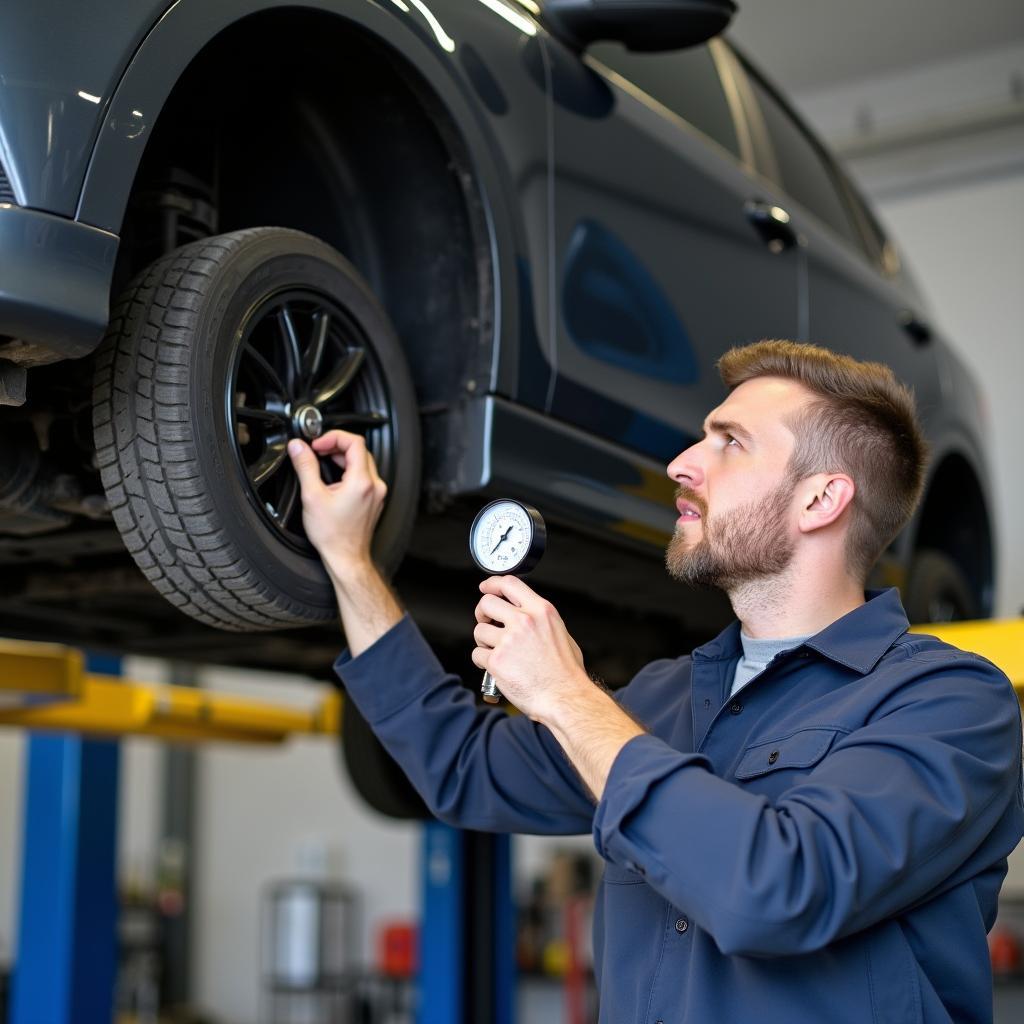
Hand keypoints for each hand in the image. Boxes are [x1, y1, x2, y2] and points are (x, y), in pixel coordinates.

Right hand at [287, 431, 385, 578]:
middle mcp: (374, 485)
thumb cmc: (333, 535)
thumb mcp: (312, 496)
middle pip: (359, 451)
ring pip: (363, 463)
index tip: (318, 444)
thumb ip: (305, 467)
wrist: (346, 557)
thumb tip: (298, 447)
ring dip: (342, 458)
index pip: (355, 442)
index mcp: (362, 481)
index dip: (334, 437)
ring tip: (323, 463)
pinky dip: (349, 471)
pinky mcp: (374, 500)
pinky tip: (334, 479)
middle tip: (318, 451)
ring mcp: (377, 493)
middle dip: (337, 446)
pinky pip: (364, 476)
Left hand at [472, 576, 588, 723]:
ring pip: (479, 631)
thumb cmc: (566, 673)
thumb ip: (541, 620)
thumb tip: (526, 616)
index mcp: (541, 611)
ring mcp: (509, 641)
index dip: (493, 584)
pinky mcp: (497, 661)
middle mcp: (524, 622)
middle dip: (482, 613)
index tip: (486, 587)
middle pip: (487, 603)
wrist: (565, 698)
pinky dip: (483, 662)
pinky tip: (497, 667)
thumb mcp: (562, 633)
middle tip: (486, 623)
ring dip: (484, 642)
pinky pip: (477, 655)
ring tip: (497, 652)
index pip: (509, 584)